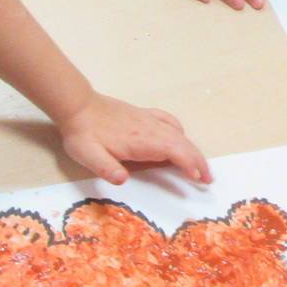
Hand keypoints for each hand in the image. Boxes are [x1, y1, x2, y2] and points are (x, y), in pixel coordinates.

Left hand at [57, 91, 210, 185]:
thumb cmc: (83, 134)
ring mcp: (148, 120)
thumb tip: (122, 180)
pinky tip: (181, 136)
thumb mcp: (88, 155)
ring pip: (178, 133)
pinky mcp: (143, 115)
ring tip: (200, 165)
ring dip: (192, 149)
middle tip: (208, 178)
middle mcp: (150, 128)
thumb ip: (106, 169)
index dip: (189, 164)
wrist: (77, 105)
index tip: (200, 178)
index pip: (174, 151)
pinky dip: (180, 132)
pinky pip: (169, 121)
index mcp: (140, 140)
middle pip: (183, 143)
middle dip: (198, 161)